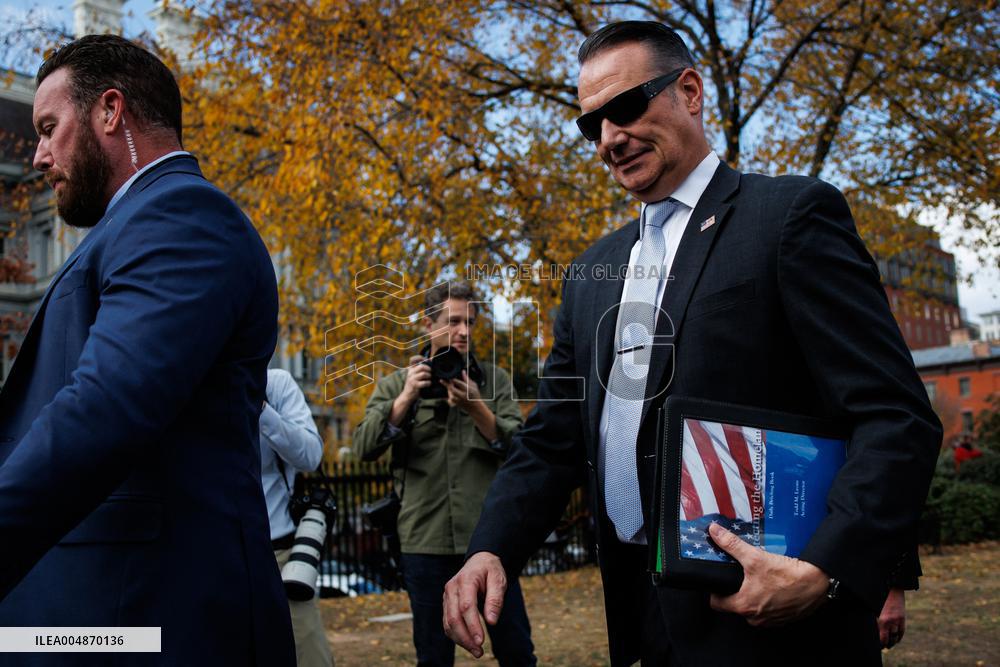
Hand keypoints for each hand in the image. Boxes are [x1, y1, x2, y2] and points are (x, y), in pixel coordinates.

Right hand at [400, 355, 431, 403]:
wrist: (407, 395)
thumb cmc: (414, 384)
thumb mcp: (415, 375)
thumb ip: (421, 368)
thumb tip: (431, 359)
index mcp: (410, 369)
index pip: (412, 359)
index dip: (420, 358)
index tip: (427, 360)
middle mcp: (410, 373)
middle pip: (421, 366)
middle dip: (429, 369)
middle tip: (431, 372)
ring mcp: (412, 379)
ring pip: (424, 374)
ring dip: (429, 376)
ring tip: (430, 378)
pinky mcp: (415, 385)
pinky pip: (425, 382)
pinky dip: (429, 383)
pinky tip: (429, 384)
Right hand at [442, 551, 506, 658]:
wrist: (479, 561)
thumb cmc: (491, 570)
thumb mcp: (499, 580)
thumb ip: (496, 600)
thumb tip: (491, 622)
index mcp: (466, 580)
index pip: (466, 607)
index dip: (473, 626)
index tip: (481, 642)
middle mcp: (452, 588)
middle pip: (454, 618)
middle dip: (466, 638)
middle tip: (479, 652)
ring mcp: (447, 596)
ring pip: (448, 623)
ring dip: (461, 640)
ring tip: (477, 651)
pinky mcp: (447, 604)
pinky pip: (447, 623)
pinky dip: (456, 635)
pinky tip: (468, 642)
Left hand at [443, 370, 480, 410]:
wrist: (475, 407)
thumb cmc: (475, 395)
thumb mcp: (474, 386)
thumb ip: (467, 379)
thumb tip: (463, 371)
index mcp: (468, 390)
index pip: (460, 384)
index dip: (454, 380)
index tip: (450, 376)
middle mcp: (463, 396)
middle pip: (453, 390)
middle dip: (447, 384)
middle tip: (443, 380)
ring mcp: (460, 401)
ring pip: (451, 396)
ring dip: (448, 390)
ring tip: (448, 386)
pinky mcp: (457, 404)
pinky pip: (450, 400)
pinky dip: (448, 397)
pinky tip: (450, 394)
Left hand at [708, 523, 828, 625]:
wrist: (817, 583)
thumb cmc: (787, 575)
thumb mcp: (755, 557)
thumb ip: (731, 544)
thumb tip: (715, 532)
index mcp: (744, 606)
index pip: (716, 603)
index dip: (715, 591)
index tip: (719, 580)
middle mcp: (756, 618)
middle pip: (735, 606)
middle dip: (735, 591)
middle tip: (739, 576)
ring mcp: (771, 621)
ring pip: (753, 609)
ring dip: (753, 596)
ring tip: (756, 579)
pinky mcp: (785, 619)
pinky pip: (770, 611)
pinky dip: (769, 601)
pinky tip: (773, 586)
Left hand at [878, 588, 905, 648]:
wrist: (892, 589)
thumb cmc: (880, 598)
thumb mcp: (875, 609)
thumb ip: (875, 620)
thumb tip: (874, 630)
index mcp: (881, 620)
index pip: (881, 638)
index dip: (880, 644)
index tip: (877, 646)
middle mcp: (890, 621)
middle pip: (889, 639)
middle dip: (886, 644)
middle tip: (883, 647)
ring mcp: (897, 620)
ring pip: (896, 636)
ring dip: (892, 642)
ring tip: (889, 644)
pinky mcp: (902, 618)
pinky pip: (901, 631)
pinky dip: (899, 637)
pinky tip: (895, 639)